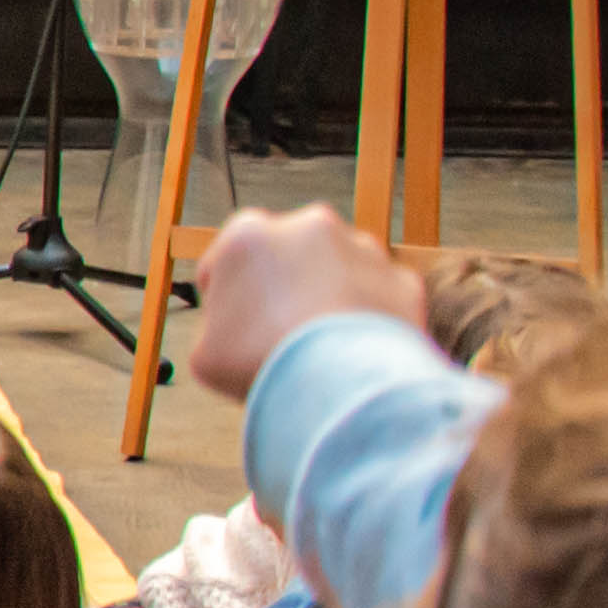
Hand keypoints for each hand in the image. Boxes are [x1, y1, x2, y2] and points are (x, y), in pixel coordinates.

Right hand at [181, 206, 427, 403]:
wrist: (341, 382)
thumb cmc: (261, 363)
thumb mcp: (206, 353)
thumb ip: (218, 327)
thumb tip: (234, 332)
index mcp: (250, 235)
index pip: (229, 255)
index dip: (226, 291)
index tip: (231, 322)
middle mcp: (309, 225)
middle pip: (289, 255)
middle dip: (285, 285)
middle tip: (279, 332)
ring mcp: (362, 249)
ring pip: (339, 270)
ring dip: (331, 296)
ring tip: (323, 347)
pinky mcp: (401, 279)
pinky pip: (378, 298)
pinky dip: (369, 319)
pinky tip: (356, 352)